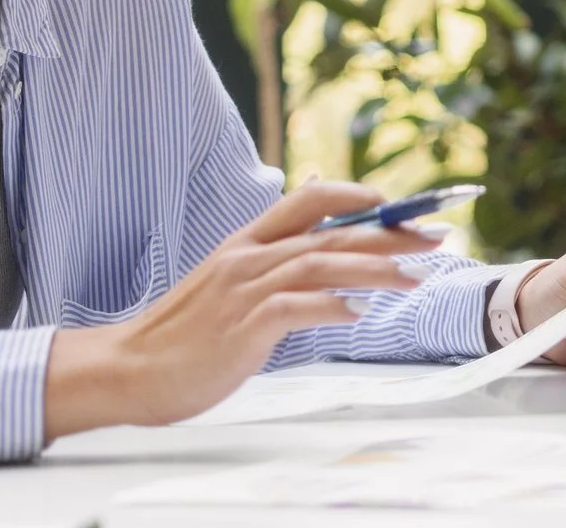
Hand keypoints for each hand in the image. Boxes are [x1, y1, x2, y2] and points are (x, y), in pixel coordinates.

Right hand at [43, 182, 436, 437]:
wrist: (128, 370)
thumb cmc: (187, 332)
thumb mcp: (231, 280)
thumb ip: (275, 255)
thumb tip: (325, 224)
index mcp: (247, 241)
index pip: (310, 198)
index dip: (361, 195)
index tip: (406, 204)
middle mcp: (248, 257)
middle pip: (331, 231)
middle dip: (391, 232)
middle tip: (436, 237)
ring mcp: (244, 290)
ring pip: (322, 262)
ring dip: (376, 268)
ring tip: (418, 275)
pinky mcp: (241, 327)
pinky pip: (295, 308)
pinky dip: (331, 308)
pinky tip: (359, 315)